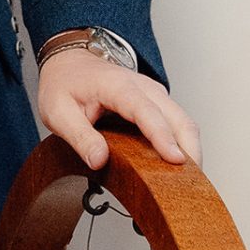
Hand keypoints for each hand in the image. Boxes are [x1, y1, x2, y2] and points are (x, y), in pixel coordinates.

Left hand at [37, 47, 201, 171]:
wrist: (69, 62)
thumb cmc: (64, 84)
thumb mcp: (58, 111)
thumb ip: (79, 136)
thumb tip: (99, 161)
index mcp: (118, 87)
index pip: (147, 112)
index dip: (163, 137)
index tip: (176, 160)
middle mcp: (143, 87)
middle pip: (178, 118)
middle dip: (190, 151)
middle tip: (189, 187)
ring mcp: (154, 95)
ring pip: (184, 122)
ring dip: (191, 151)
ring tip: (189, 185)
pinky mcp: (158, 104)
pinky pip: (179, 124)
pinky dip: (184, 146)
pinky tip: (180, 170)